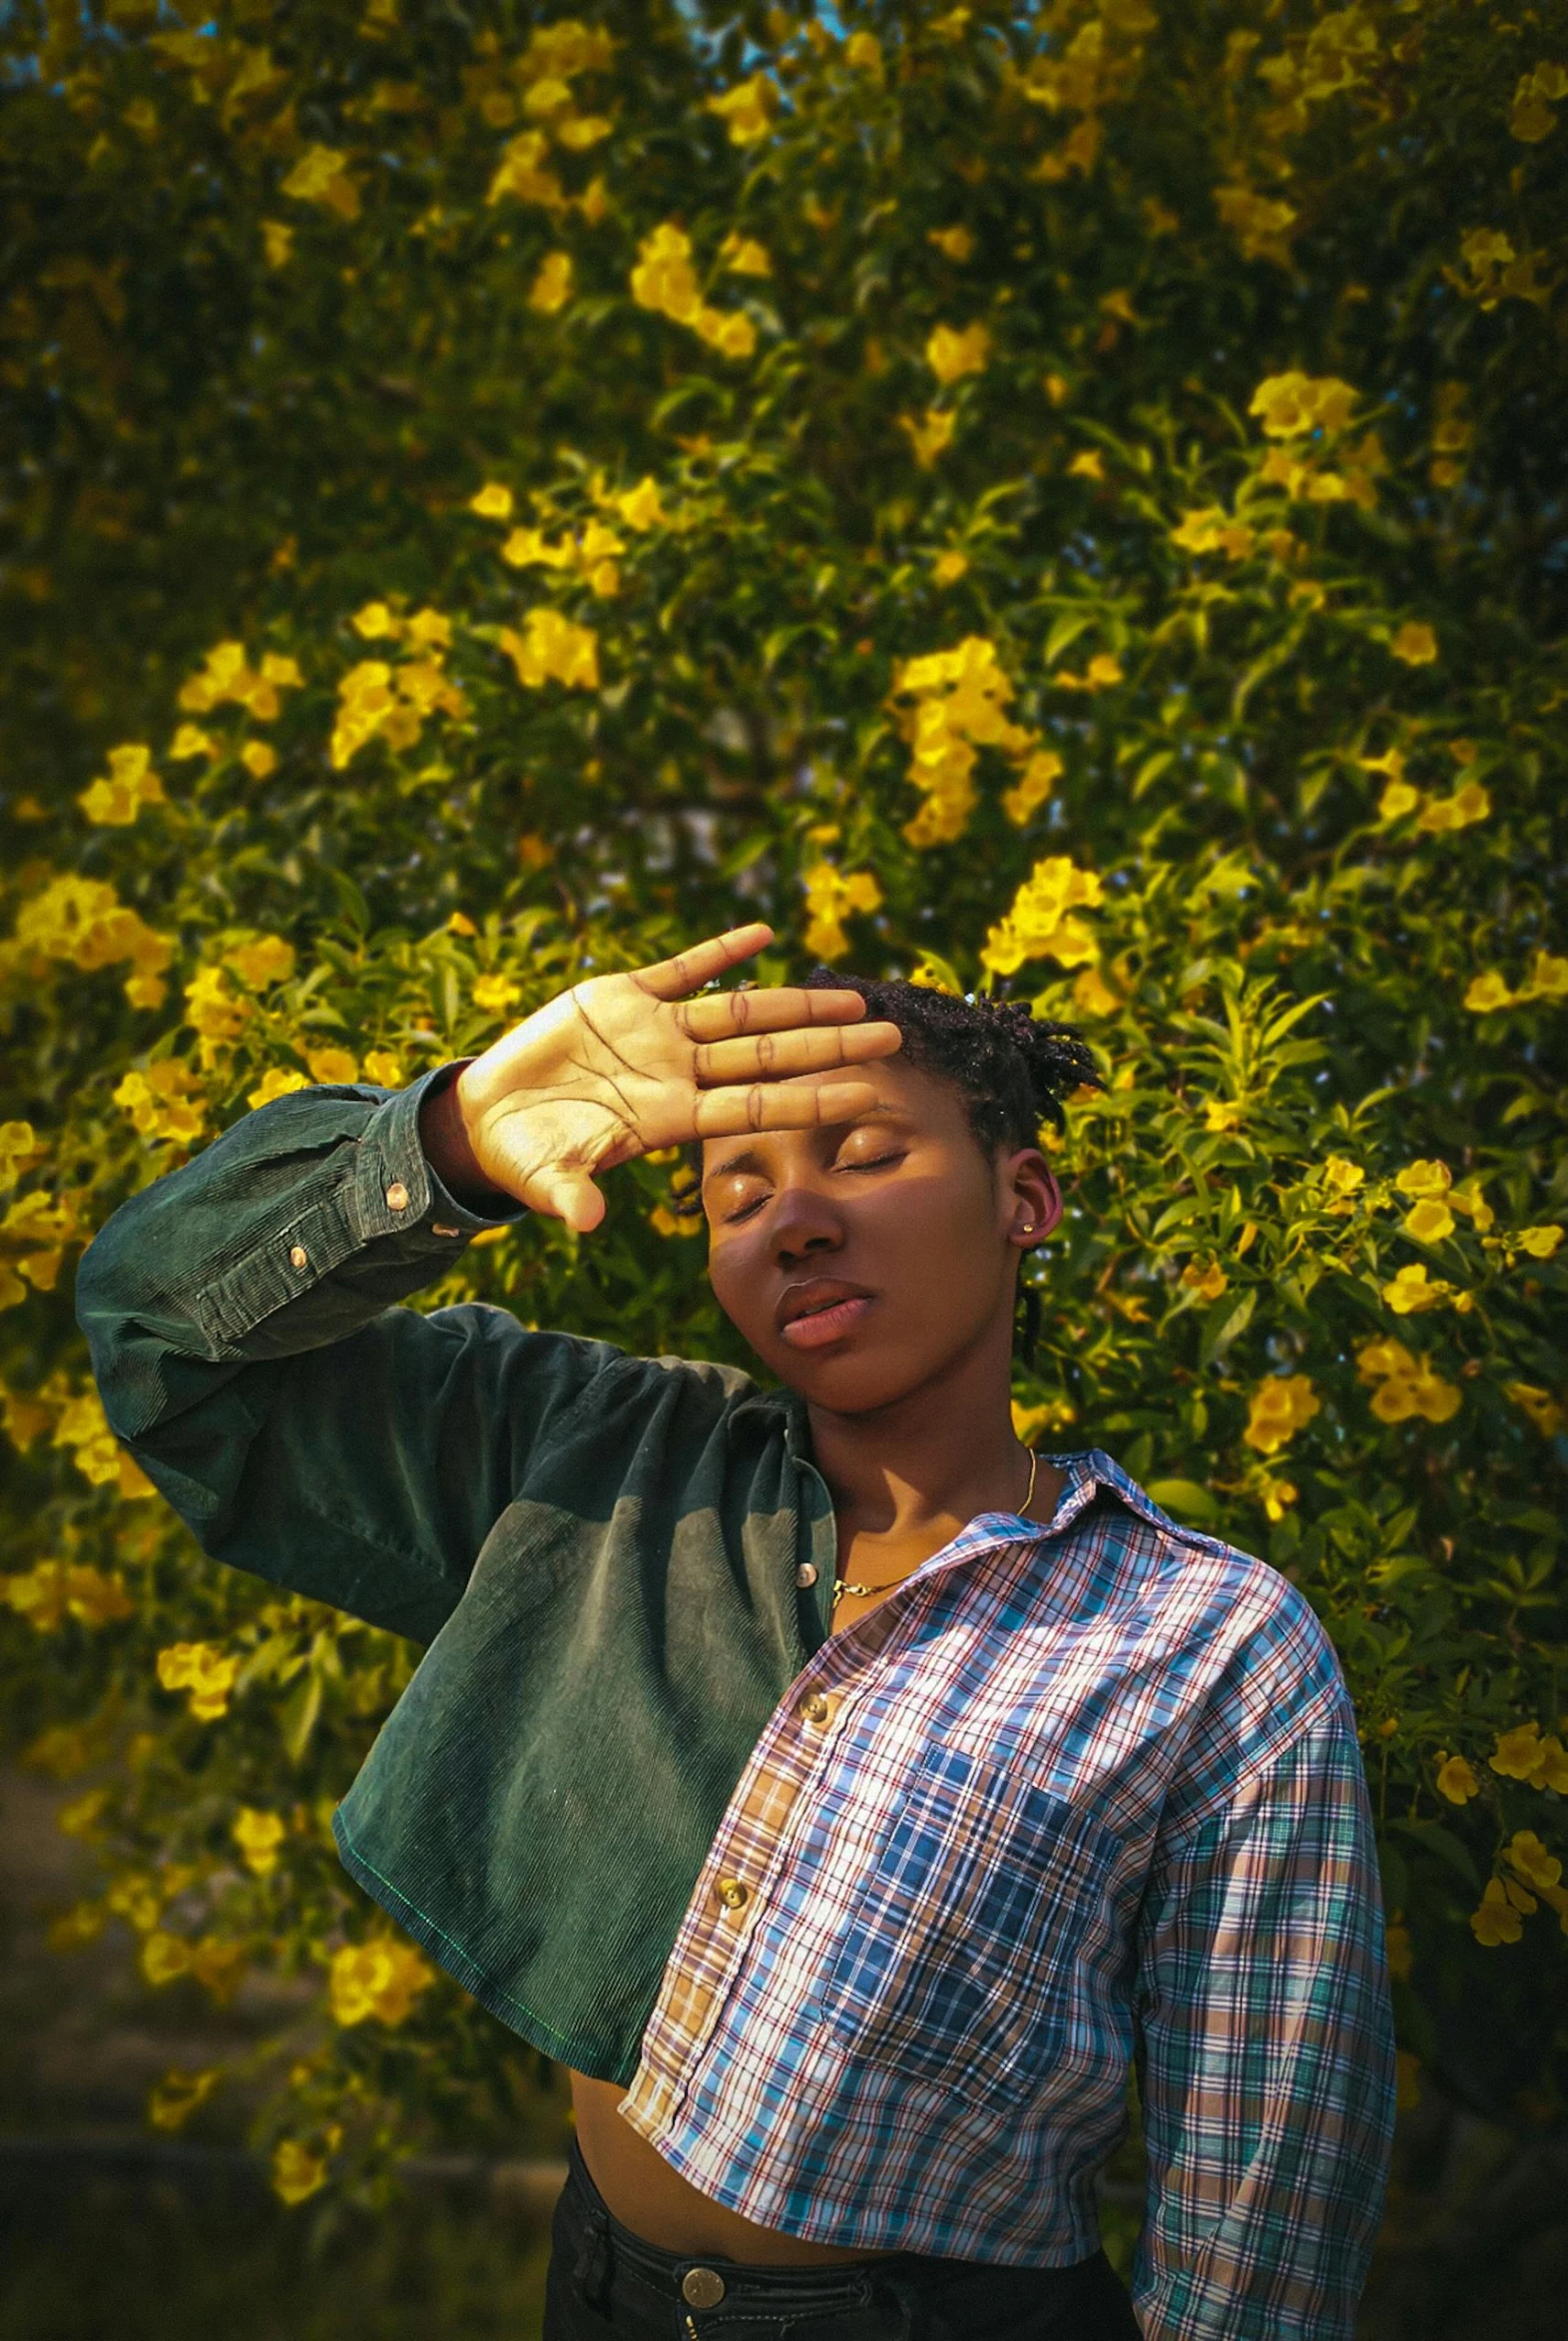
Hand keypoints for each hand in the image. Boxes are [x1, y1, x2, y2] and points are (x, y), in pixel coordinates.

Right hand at [449, 923, 901, 1231]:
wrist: (492, 1116)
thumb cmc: (527, 1156)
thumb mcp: (547, 1179)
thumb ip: (572, 1195)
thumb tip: (588, 1222)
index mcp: (669, 1118)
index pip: (755, 1106)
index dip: (810, 1098)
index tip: (864, 1095)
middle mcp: (677, 1073)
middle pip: (768, 1056)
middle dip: (828, 1046)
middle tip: (891, 1036)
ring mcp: (656, 1033)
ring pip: (740, 1012)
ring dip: (793, 1003)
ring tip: (852, 995)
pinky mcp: (623, 996)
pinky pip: (683, 970)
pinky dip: (720, 953)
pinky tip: (763, 935)